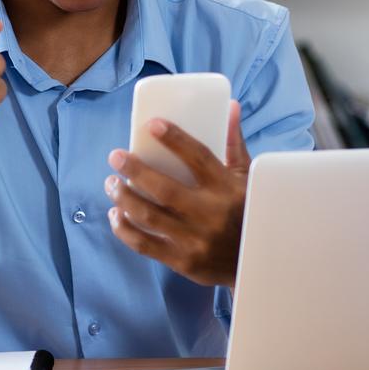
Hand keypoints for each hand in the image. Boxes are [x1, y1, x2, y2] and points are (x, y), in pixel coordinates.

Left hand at [104, 100, 250, 287]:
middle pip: (164, 189)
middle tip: (115, 156)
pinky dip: (124, 229)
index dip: (175, 139)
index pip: (199, 158)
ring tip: (111, 183)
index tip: (151, 125)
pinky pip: (144, 244)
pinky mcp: (183, 262)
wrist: (257, 263)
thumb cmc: (247, 212)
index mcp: (227, 189)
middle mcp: (210, 214)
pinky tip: (116, 214)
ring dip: (124, 198)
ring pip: (149, 217)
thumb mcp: (247, 179)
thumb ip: (233, 144)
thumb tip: (228, 106)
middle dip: (135, 170)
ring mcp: (195, 240)